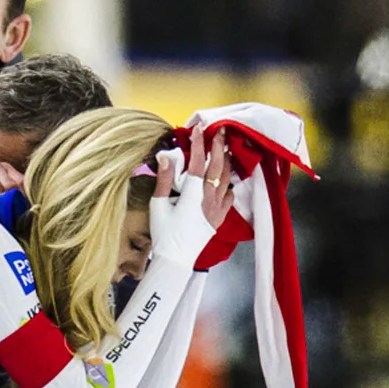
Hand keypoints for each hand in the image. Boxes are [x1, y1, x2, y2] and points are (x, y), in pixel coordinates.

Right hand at [149, 125, 222, 265]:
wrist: (175, 259)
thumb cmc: (163, 233)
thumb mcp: (158, 205)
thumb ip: (164, 179)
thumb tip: (167, 156)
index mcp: (192, 196)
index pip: (198, 164)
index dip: (199, 144)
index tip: (198, 128)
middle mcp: (208, 201)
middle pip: (218, 168)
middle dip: (220, 147)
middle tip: (221, 131)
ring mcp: (216, 209)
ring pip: (227, 180)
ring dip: (227, 162)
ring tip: (227, 148)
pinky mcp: (219, 218)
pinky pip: (229, 196)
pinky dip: (230, 184)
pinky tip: (229, 177)